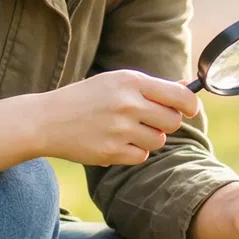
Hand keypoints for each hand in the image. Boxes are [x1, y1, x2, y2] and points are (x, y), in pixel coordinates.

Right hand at [0, 72, 198, 175]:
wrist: (47, 120)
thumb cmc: (86, 98)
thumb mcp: (116, 82)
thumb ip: (152, 87)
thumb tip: (187, 89)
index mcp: (131, 81)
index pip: (180, 97)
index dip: (190, 106)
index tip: (189, 110)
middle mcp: (127, 104)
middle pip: (172, 122)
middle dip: (165, 123)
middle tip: (149, 120)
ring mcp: (119, 129)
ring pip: (158, 141)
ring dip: (149, 139)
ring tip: (127, 130)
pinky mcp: (111, 152)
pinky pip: (141, 157)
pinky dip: (133, 152)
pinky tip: (115, 142)